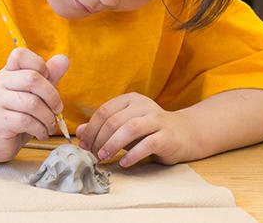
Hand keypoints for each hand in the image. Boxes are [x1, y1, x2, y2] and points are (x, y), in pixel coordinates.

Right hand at [0, 48, 69, 161]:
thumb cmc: (18, 115)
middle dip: (52, 96)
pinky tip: (42, 134)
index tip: (47, 80)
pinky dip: (40, 129)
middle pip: (32, 78)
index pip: (20, 55)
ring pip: (32, 103)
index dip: (39, 64)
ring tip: (50, 125)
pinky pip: (26, 121)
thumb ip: (50, 76)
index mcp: (7, 72)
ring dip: (48, 117)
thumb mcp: (37, 94)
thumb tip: (64, 58)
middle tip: (58, 109)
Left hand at [75, 92, 193, 166]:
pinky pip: (148, 144)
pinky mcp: (167, 135)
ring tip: (104, 157)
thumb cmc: (148, 131)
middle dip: (99, 139)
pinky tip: (124, 163)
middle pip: (115, 120)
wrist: (183, 134)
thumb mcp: (123, 127)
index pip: (104, 111)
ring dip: (113, 144)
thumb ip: (102, 128)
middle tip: (93, 154)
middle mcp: (144, 105)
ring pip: (130, 128)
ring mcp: (157, 119)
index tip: (84, 145)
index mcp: (131, 99)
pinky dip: (133, 154)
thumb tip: (79, 132)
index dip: (91, 129)